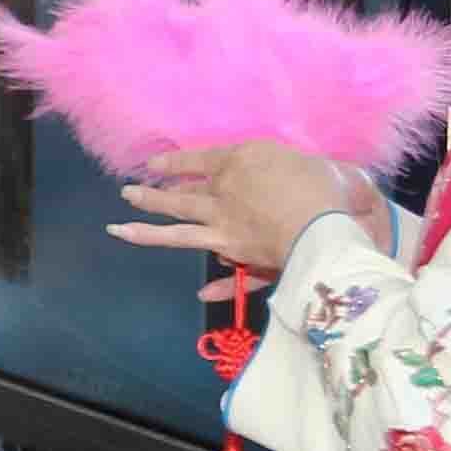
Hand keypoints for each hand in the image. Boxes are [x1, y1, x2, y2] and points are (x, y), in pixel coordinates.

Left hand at [110, 140, 370, 275]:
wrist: (331, 218)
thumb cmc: (328, 186)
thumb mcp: (308, 166)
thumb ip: (280, 179)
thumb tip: (272, 187)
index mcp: (243, 158)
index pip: (202, 159)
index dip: (177, 163)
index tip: (156, 164)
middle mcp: (225, 187)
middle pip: (181, 192)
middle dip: (153, 194)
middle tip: (128, 193)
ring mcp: (224, 219)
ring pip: (178, 223)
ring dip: (148, 226)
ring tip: (118, 228)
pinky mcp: (233, 247)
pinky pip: (225, 269)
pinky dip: (218, 284)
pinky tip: (204, 292)